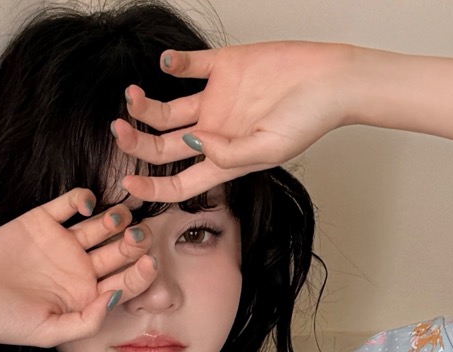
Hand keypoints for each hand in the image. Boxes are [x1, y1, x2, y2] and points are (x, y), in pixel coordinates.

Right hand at [0, 188, 156, 348]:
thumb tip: (116, 298)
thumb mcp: (49, 332)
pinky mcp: (42, 220)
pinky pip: (70, 203)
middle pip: (118, 251)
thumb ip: (86, 321)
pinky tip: (87, 207)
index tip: (149, 264)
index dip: (140, 274)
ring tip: (119, 217)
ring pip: (101, 225)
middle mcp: (78, 269)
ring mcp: (62, 243)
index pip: (123, 283)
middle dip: (134, 242)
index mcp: (85, 297)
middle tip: (140, 235)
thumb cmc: (4, 323)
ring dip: (116, 218)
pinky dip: (84, 198)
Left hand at [112, 40, 354, 203]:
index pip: (178, 182)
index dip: (150, 187)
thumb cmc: (309, 121)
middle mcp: (213, 133)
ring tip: (132, 97)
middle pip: (163, 146)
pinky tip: (164, 64)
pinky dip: (173, 63)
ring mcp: (216, 100)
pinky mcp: (224, 66)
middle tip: (120, 129)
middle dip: (137, 141)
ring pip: (167, 109)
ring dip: (145, 106)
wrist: (332, 78)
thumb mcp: (269, 149)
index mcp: (222, 161)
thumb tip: (197, 144)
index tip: (127, 183)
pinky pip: (189, 65)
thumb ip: (230, 154)